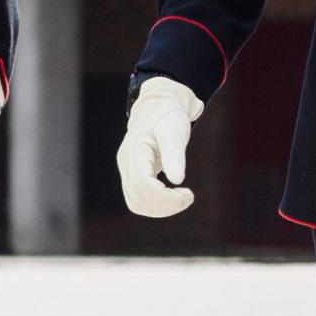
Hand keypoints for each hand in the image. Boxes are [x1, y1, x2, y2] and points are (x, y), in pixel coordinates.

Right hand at [117, 75, 202, 218]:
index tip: (188, 194)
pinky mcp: (133, 176)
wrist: (158, 107)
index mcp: (134, 151)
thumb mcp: (175, 131)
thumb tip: (177, 180)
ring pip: (136, 203)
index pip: (142, 184)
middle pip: (138, 198)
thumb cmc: (168, 117)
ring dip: (161, 208)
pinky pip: (139, 200)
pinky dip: (157, 205)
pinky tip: (174, 197)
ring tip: (183, 198)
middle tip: (189, 197)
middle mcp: (126, 163)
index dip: (164, 196)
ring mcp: (127, 171)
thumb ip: (174, 154)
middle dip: (165, 205)